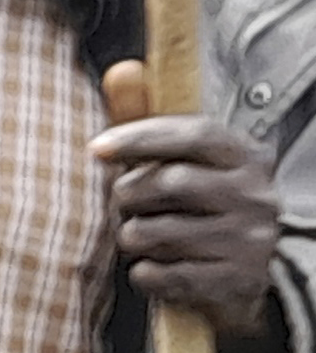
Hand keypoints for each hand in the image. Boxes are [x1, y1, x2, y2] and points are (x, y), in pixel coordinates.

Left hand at [98, 61, 285, 341]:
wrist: (254, 270)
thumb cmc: (201, 204)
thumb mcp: (184, 160)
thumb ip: (147, 118)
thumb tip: (122, 69)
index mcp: (245, 157)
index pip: (193, 134)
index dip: (139, 137)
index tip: (96, 148)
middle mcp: (256, 196)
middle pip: (168, 184)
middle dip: (128, 195)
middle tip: (124, 203)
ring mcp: (250, 242)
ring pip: (157, 233)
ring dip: (132, 237)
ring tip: (140, 235)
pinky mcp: (236, 283)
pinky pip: (163, 276)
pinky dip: (145, 273)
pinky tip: (155, 267)